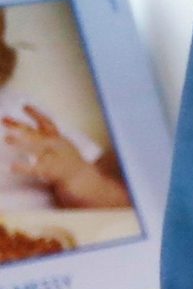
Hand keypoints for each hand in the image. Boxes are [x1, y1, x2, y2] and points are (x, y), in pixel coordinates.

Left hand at [4, 108, 120, 208]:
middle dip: (20, 126)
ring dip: (22, 142)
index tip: (24, 105)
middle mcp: (59, 146)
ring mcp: (58, 158)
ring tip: (6, 139)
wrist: (88, 184)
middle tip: (4, 120)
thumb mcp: (61, 150)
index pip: (47, 123)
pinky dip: (24, 168)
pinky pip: (38, 169)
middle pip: (37, 133)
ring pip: (38, 148)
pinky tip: (12, 166)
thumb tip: (24, 133)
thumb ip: (46, 142)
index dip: (35, 113)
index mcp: (60, 140)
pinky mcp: (56, 172)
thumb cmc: (70, 167)